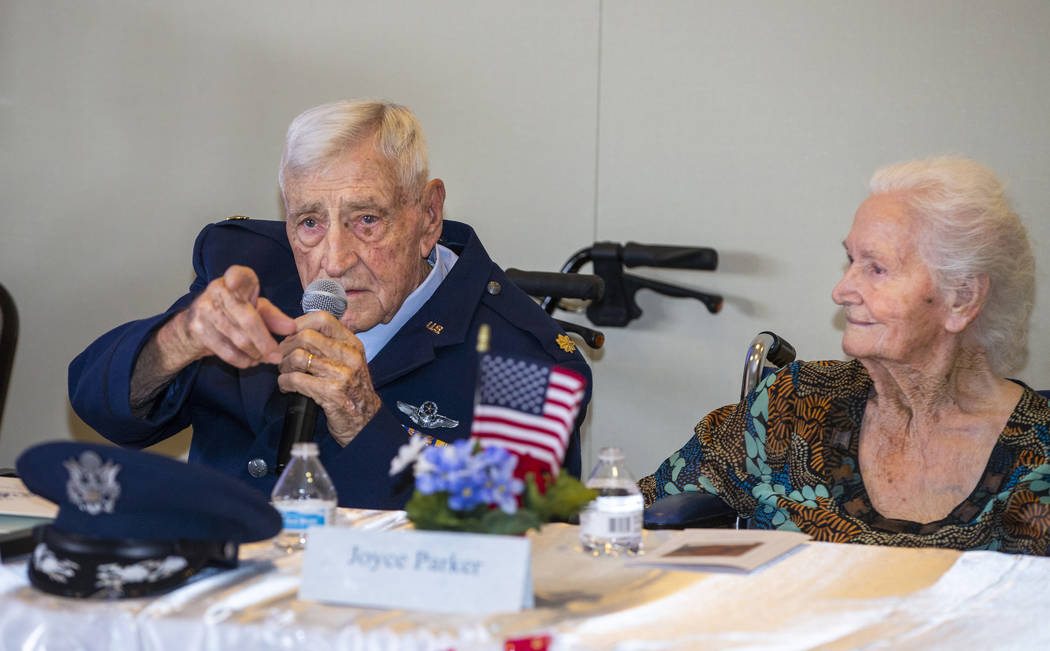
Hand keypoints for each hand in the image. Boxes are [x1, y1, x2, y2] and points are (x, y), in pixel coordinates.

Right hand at [130, 266, 295, 413]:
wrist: (195, 323)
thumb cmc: (234, 311)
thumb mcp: (256, 308)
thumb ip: (274, 317)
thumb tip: (291, 328)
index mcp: (235, 279)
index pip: (237, 274)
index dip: (236, 278)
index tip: (234, 283)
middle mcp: (218, 290)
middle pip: (247, 319)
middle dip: (265, 342)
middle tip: (277, 356)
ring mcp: (205, 309)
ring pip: (238, 339)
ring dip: (256, 354)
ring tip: (264, 358)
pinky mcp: (197, 329)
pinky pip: (226, 351)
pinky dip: (242, 360)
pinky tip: (250, 361)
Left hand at [277, 310, 381, 445]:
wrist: (366, 421)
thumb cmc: (353, 392)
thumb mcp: (350, 362)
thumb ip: (331, 345)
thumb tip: (298, 332)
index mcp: (353, 344)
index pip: (323, 318)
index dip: (299, 323)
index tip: (290, 335)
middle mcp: (349, 356)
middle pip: (305, 336)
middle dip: (286, 348)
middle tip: (283, 358)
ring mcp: (341, 374)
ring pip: (298, 357)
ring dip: (284, 366)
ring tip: (286, 373)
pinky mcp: (331, 392)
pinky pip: (295, 379)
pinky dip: (285, 383)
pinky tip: (287, 386)